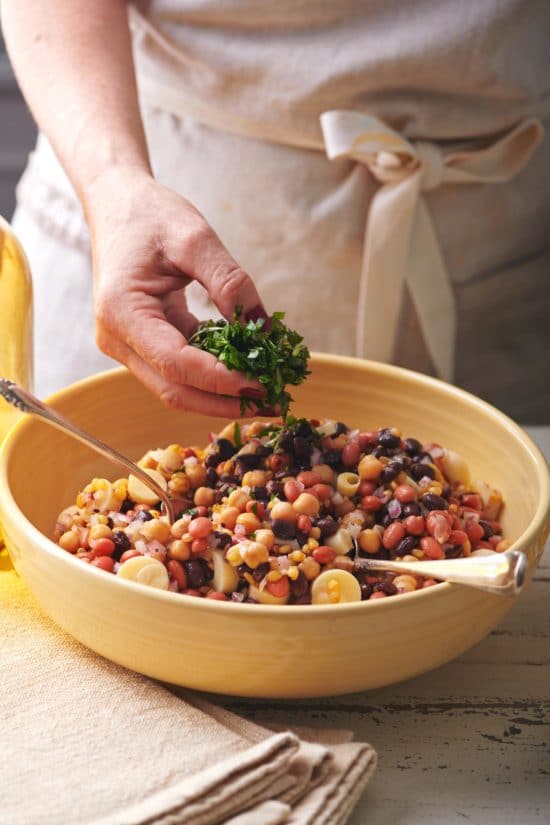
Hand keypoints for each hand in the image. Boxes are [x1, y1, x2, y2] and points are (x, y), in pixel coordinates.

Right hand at [85, 169, 269, 416]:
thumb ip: (229, 282)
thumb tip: (262, 328)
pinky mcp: (143, 344)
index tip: (262, 384)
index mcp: (121, 312)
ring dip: (221, 395)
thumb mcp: (194, 237)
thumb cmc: (150, 215)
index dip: (220, 380)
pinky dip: (214, 376)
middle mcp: (117, 338)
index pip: (175, 363)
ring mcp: (128, 346)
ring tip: (268, 394)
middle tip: (275, 403)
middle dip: (225, 401)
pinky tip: (248, 371)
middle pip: (174, 390)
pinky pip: (180, 370)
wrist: (118, 205)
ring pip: (177, 388)